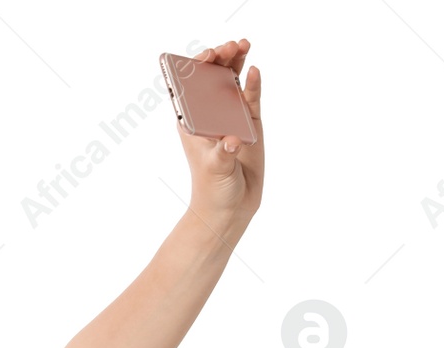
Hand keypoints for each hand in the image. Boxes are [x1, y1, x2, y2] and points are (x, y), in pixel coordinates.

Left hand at [177, 39, 262, 229]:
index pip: (189, 87)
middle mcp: (210, 114)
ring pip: (233, 83)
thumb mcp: (215, 168)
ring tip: (243, 44)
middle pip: (212, 79)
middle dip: (219, 59)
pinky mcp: (251, 123)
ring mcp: (231, 117)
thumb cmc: (213, 187)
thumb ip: (224, 153)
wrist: (230, 206)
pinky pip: (252, 98)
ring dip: (236, 63)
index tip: (206, 56)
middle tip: (229, 47)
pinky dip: (253, 83)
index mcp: (192, 121)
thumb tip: (234, 141)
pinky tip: (254, 70)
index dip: (196, 67)